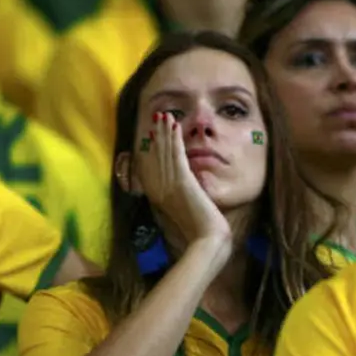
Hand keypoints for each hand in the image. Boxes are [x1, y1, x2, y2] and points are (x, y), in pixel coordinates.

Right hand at [137, 111, 229, 241]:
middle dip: (156, 135)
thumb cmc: (199, 232)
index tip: (150, 135)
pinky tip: (176, 126)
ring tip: (165, 115)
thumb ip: (178, 198)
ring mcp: (169, 185)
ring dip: (165, 131)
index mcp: (158, 197)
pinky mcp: (182, 181)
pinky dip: (175, 139)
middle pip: (155, 156)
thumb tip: (180, 187)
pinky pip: (177, 155)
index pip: (150, 168)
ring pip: (165, 152)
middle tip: (156, 117)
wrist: (206, 240)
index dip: (150, 149)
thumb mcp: (184, 212)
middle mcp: (159, 189)